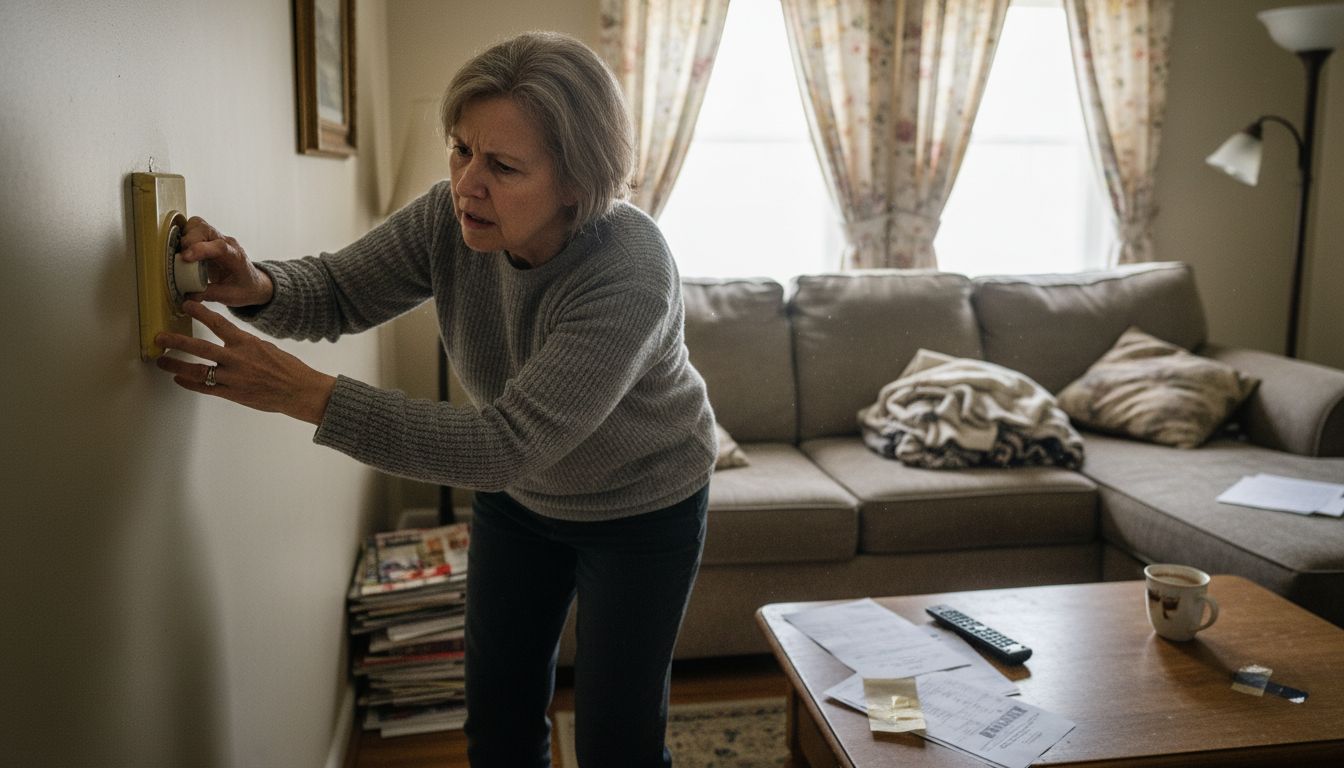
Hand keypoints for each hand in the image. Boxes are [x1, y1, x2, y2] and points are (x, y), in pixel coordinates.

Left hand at [155, 301, 335, 424]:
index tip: (186, 305)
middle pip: (200, 347)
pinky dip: (190, 384)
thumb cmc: (286, 369)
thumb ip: (244, 344)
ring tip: (162, 361)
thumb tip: (227, 341)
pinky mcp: (233, 394)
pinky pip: (206, 388)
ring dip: (176, 365)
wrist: (299, 391)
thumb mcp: (265, 348)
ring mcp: (233, 378)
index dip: (200, 313)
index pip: (218, 323)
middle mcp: (237, 359)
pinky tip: (179, 379)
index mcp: (246, 343)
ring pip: (198, 370)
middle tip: (160, 338)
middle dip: (177, 342)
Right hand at [177, 216, 273, 306]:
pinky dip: (184, 235)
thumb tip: (187, 294)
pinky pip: (194, 228)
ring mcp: (218, 238)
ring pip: (198, 224)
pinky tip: (183, 249)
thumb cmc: (244, 289)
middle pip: (205, 229)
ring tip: (182, 254)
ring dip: (185, 236)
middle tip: (182, 259)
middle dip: (188, 241)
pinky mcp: (209, 238)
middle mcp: (227, 243)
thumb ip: (209, 294)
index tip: (185, 258)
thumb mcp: (230, 297)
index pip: (219, 247)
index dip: (200, 249)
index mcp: (236, 257)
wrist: (253, 282)